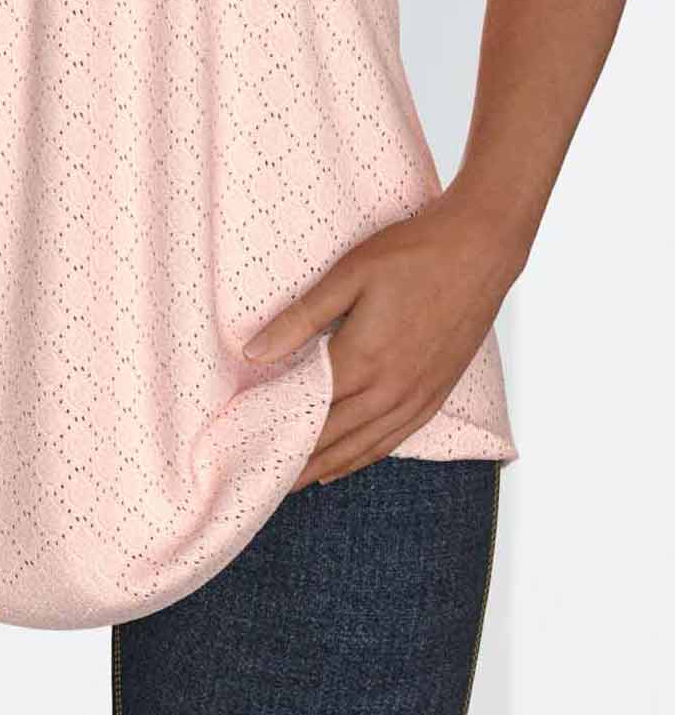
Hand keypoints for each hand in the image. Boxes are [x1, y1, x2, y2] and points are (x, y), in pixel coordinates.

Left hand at [243, 187, 525, 490]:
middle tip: (263, 478)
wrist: (481, 249)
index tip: (249, 446)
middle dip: (297, 461)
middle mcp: (392, 389)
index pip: (308, 410)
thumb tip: (255, 352)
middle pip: (333, 438)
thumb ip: (300, 318)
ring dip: (328, 467)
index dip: (277, 429)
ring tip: (296, 481)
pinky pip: (396, 438)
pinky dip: (366, 456)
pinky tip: (349, 461)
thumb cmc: (413, 253)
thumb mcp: (348, 275)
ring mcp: (418, 396)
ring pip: (365, 447)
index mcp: (364, 360)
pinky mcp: (437, 393)